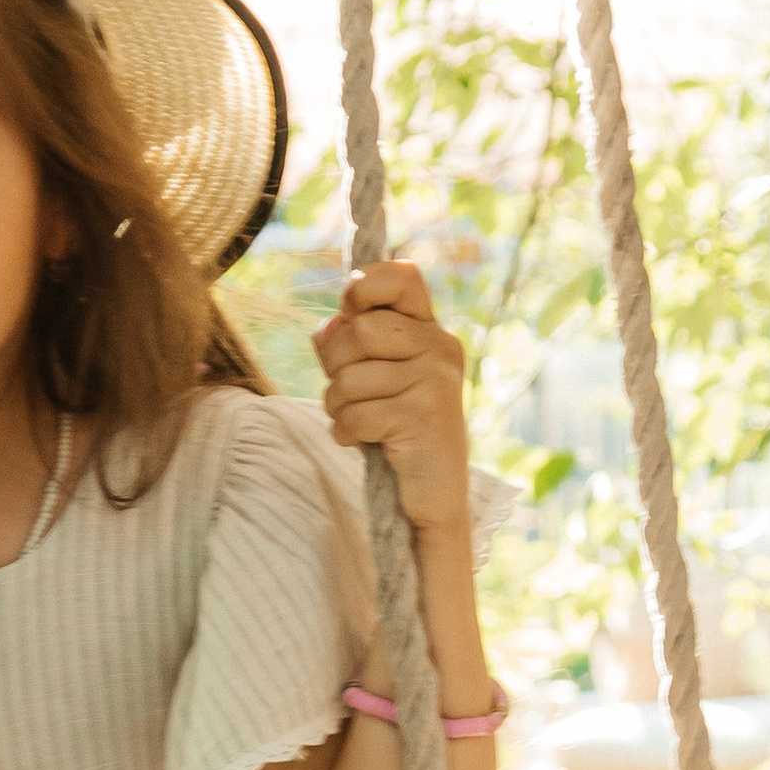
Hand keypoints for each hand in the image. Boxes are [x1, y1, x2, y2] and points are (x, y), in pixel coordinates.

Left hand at [315, 261, 472, 539]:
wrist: (433, 493)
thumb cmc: (396, 428)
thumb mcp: (373, 376)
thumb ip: (350, 343)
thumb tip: (329, 325)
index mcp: (428, 330)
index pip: (402, 276)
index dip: (365, 285)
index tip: (351, 308)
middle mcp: (440, 347)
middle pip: (358, 330)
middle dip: (336, 366)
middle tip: (352, 392)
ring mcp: (435, 382)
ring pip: (350, 377)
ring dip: (338, 406)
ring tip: (359, 422)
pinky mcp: (423, 417)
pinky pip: (356, 414)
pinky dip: (347, 432)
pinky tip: (363, 441)